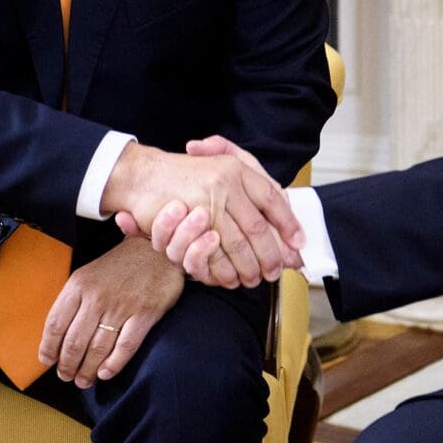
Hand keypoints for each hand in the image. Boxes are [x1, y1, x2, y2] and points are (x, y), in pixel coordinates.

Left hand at [36, 238, 183, 388]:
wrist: (156, 250)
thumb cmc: (120, 266)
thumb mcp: (89, 274)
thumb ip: (74, 301)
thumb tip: (58, 335)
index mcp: (79, 285)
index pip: (55, 324)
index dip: (48, 347)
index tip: (47, 361)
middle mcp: (97, 297)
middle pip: (74, 341)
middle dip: (67, 365)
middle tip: (66, 376)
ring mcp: (122, 306)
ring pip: (97, 348)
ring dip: (87, 370)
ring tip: (83, 380)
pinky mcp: (145, 314)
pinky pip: (125, 347)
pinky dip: (113, 364)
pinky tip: (105, 373)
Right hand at [102, 140, 302, 286]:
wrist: (144, 175)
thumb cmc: (186, 174)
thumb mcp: (221, 164)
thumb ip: (251, 183)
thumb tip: (278, 216)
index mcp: (236, 168)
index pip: (272, 198)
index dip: (288, 223)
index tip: (298, 243)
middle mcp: (225, 183)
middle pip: (258, 227)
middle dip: (271, 254)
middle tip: (276, 270)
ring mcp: (207, 202)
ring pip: (239, 244)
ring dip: (249, 266)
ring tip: (256, 278)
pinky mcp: (189, 222)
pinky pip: (215, 253)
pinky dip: (225, 269)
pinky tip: (232, 278)